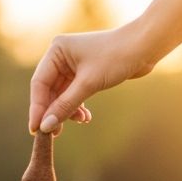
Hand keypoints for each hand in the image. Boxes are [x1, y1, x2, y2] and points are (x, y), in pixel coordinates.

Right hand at [28, 23, 156, 133]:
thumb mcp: (88, 84)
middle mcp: (61, 56)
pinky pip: (72, 94)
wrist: (146, 46)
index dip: (37, 108)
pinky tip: (85, 117)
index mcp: (56, 50)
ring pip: (61, 95)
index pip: (39, 84)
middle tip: (52, 134)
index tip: (36, 130)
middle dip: (52, 112)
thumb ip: (65, 106)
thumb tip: (46, 127)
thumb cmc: (117, 57)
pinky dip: (77, 106)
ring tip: (78, 122)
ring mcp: (72, 65)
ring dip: (66, 111)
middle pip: (48, 91)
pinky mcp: (83, 73)